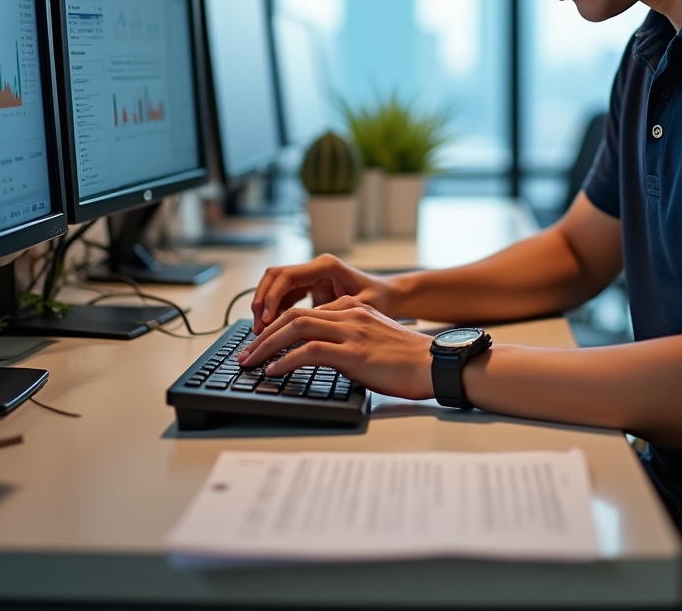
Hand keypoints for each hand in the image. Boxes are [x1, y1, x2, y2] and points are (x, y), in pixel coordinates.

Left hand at [238, 296, 433, 399]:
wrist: (436, 364)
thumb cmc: (411, 360)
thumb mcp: (377, 340)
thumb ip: (353, 339)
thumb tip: (328, 356)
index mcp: (354, 310)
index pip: (306, 311)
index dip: (279, 326)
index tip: (263, 343)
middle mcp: (349, 314)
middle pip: (294, 315)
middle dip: (264, 335)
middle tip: (245, 354)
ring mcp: (350, 331)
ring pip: (295, 328)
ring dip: (267, 346)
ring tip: (250, 363)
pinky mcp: (352, 351)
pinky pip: (309, 351)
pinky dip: (286, 360)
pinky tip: (274, 372)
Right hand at [250, 254, 399, 332]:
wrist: (394, 297)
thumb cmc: (382, 300)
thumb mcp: (360, 307)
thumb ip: (333, 312)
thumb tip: (303, 327)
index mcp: (326, 267)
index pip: (286, 276)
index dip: (271, 298)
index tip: (265, 321)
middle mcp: (316, 268)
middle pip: (274, 277)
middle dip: (261, 301)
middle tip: (257, 329)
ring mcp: (312, 277)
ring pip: (276, 286)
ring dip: (265, 308)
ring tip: (261, 333)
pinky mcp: (311, 288)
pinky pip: (284, 296)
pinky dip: (275, 312)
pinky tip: (274, 331)